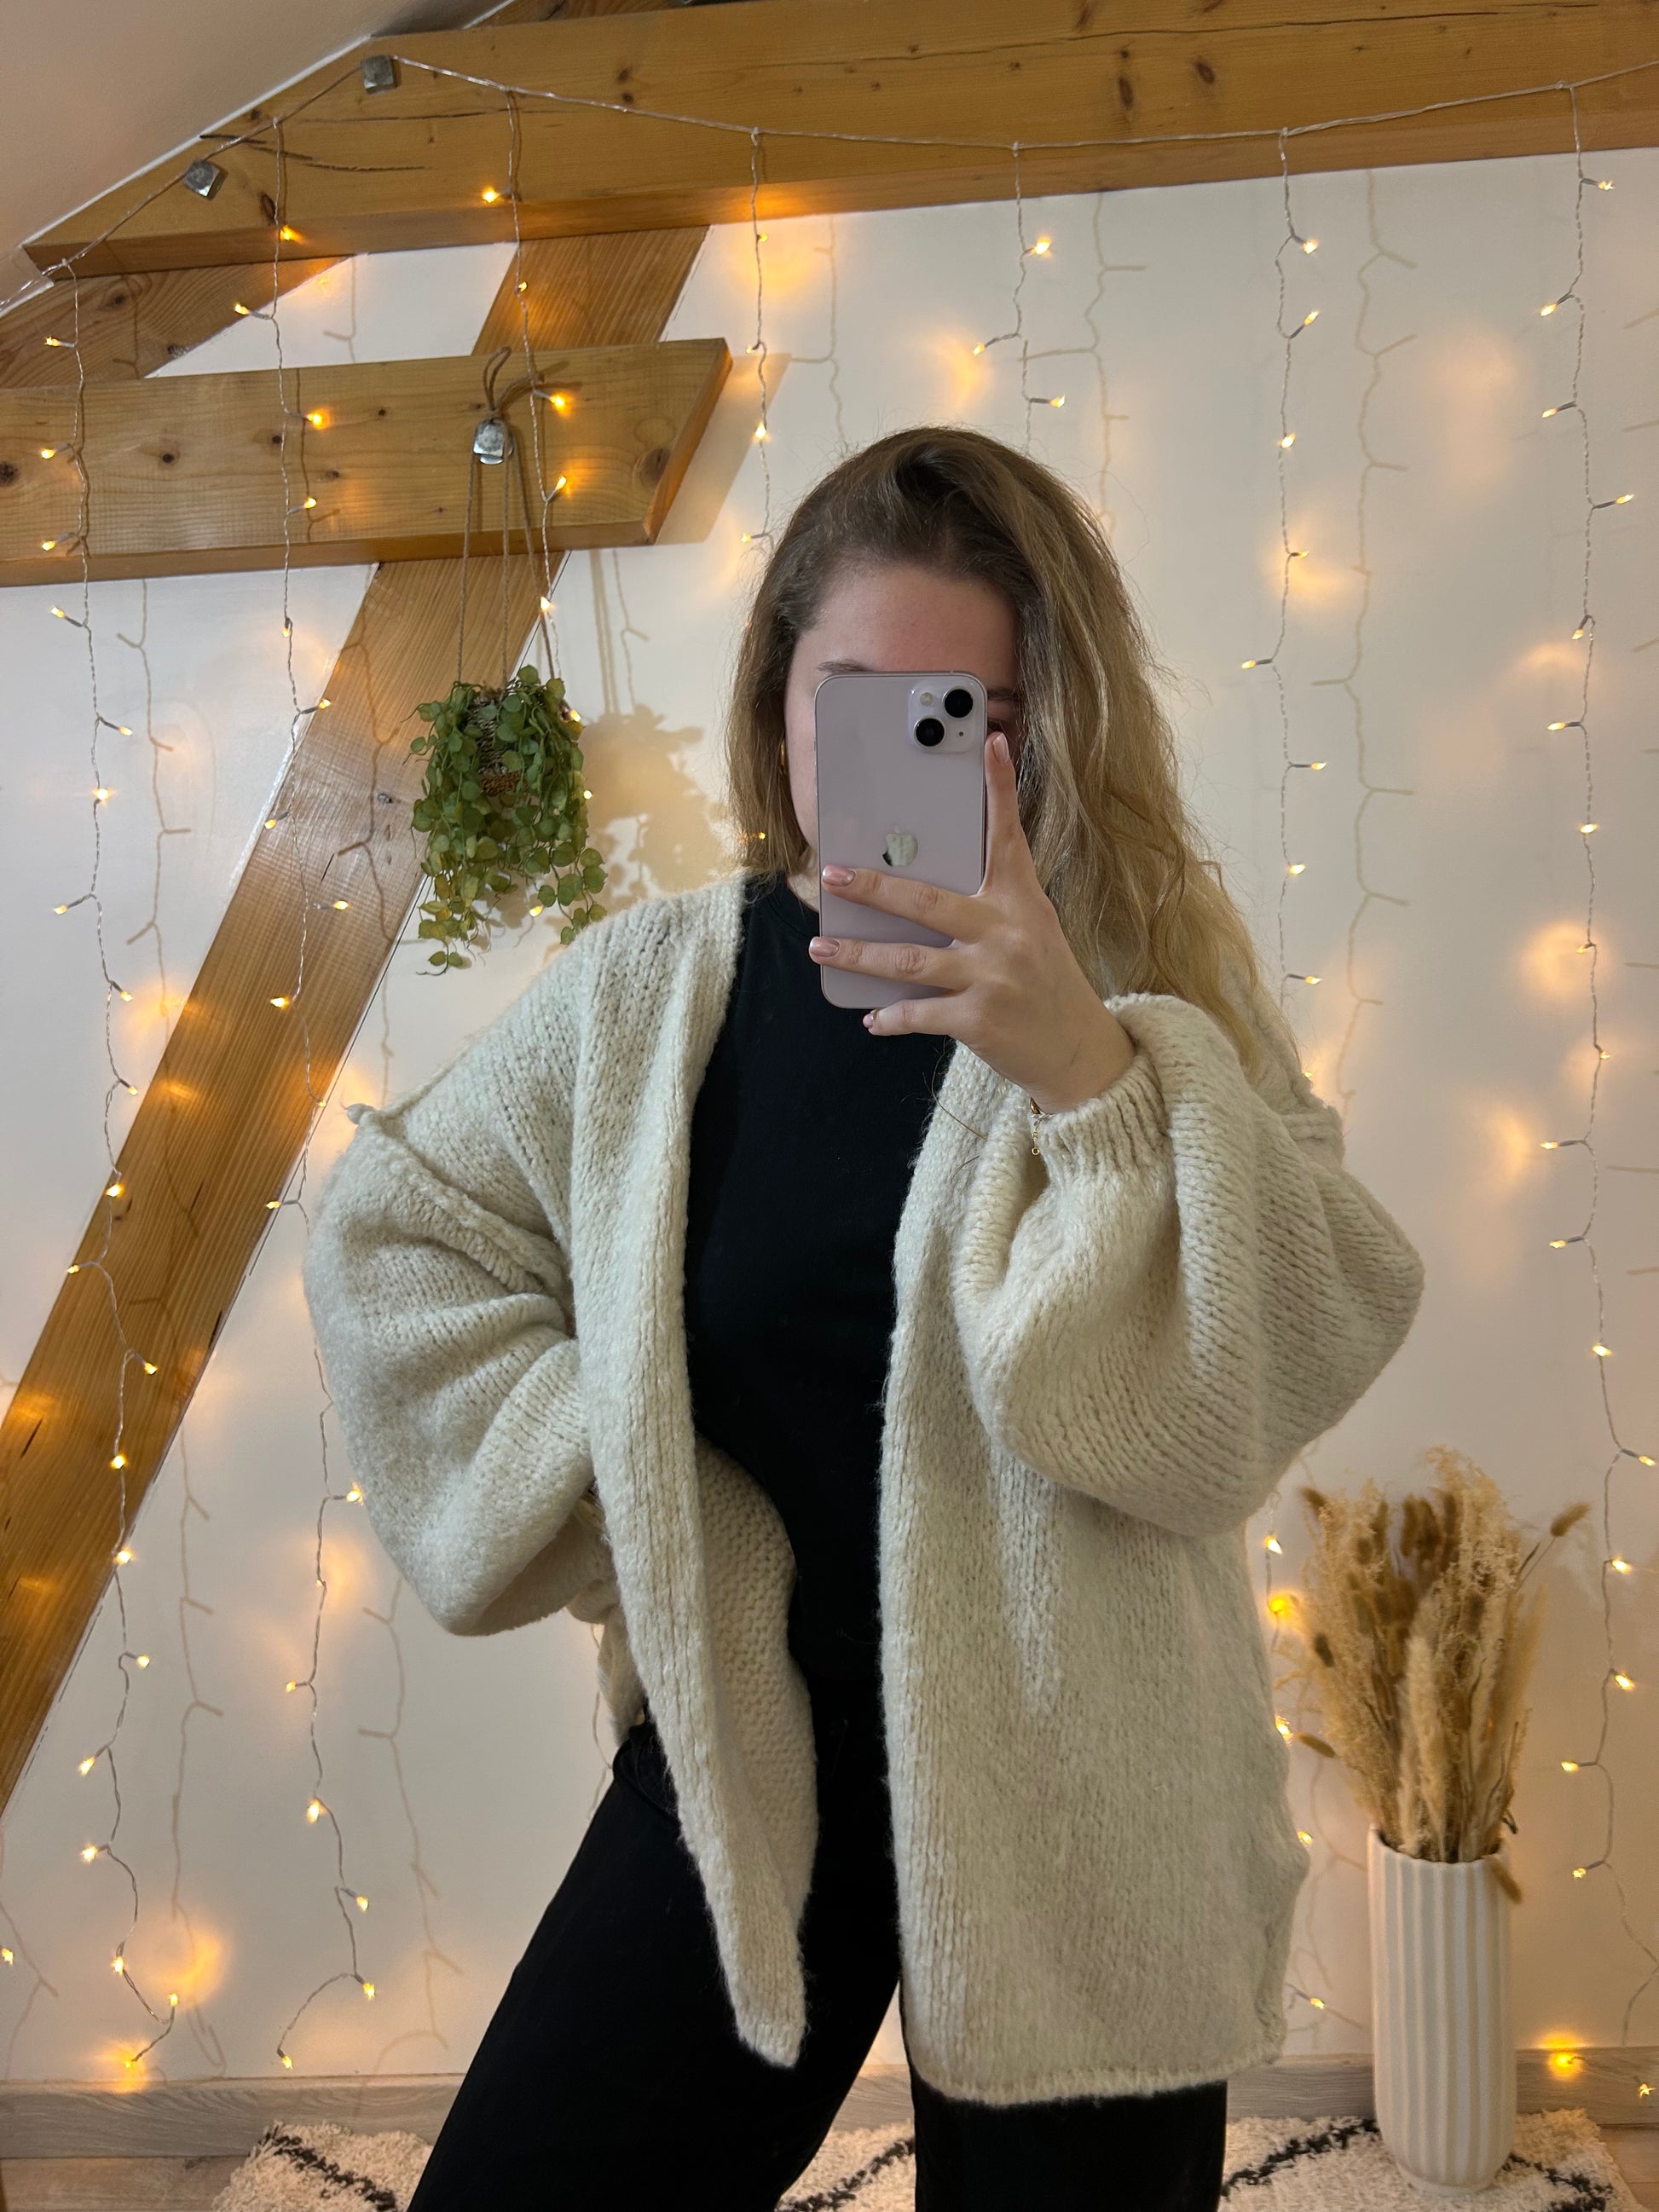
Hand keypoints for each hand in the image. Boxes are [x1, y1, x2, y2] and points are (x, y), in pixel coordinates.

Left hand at [809, 731, 1137, 1114]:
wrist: (1078, 1051)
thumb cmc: (1045, 985)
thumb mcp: (1032, 933)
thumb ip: (988, 908)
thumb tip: (917, 896)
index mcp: (1022, 902)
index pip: (1008, 836)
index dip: (1000, 789)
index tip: (990, 743)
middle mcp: (1007, 933)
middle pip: (926, 900)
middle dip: (873, 886)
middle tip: (831, 874)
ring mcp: (992, 976)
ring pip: (908, 959)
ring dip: (857, 954)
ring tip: (822, 946)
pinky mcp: (979, 1019)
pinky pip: (917, 1012)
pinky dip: (889, 1017)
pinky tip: (871, 1019)